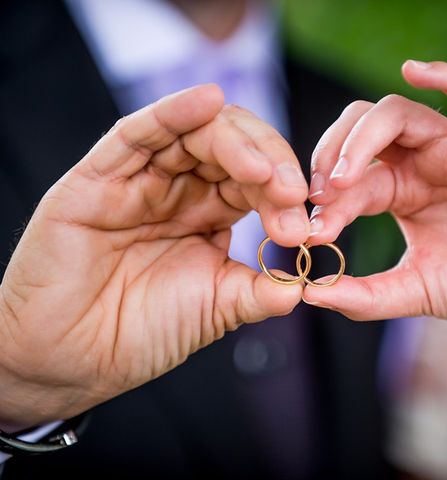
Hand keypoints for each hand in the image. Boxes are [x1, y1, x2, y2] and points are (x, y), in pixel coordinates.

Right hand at [0, 86, 309, 427]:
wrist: (73, 360)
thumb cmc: (141, 332)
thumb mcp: (217, 307)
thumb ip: (260, 291)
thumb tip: (305, 286)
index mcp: (208, 214)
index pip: (256, 181)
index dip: (283, 193)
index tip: (304, 224)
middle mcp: (178, 189)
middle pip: (232, 149)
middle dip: (269, 165)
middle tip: (290, 194)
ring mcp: (139, 181)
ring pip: (193, 134)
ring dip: (236, 142)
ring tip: (262, 168)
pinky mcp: (98, 179)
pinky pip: (136, 134)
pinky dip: (172, 114)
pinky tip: (208, 101)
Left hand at [304, 60, 446, 343]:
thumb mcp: (414, 291)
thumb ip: (364, 296)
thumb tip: (309, 294)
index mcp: (400, 192)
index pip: (350, 180)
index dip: (325, 202)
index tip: (310, 233)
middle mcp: (421, 163)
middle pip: (360, 132)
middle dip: (331, 156)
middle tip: (320, 194)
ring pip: (397, 113)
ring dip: (361, 137)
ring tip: (345, 175)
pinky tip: (415, 70)